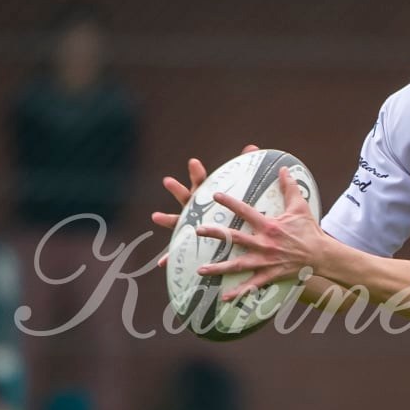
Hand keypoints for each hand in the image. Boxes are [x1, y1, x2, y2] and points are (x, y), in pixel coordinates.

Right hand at [150, 145, 259, 267]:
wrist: (228, 237)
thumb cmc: (230, 210)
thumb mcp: (239, 190)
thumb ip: (244, 169)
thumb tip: (252, 148)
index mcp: (206, 197)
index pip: (202, 182)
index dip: (198, 173)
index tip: (194, 163)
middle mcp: (195, 209)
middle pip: (187, 198)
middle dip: (178, 190)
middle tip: (169, 180)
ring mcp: (190, 225)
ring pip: (178, 221)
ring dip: (167, 219)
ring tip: (156, 216)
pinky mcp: (189, 243)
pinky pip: (178, 251)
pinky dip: (170, 256)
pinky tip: (162, 262)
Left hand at [198, 167, 323, 298]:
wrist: (321, 255)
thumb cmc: (309, 230)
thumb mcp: (300, 207)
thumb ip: (289, 188)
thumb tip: (283, 168)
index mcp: (269, 226)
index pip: (246, 211)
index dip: (230, 202)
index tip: (214, 196)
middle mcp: (265, 244)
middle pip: (235, 238)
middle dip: (215, 234)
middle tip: (197, 231)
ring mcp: (266, 261)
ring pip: (238, 265)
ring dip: (218, 268)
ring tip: (201, 269)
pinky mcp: (270, 275)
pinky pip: (252, 285)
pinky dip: (239, 292)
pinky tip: (225, 297)